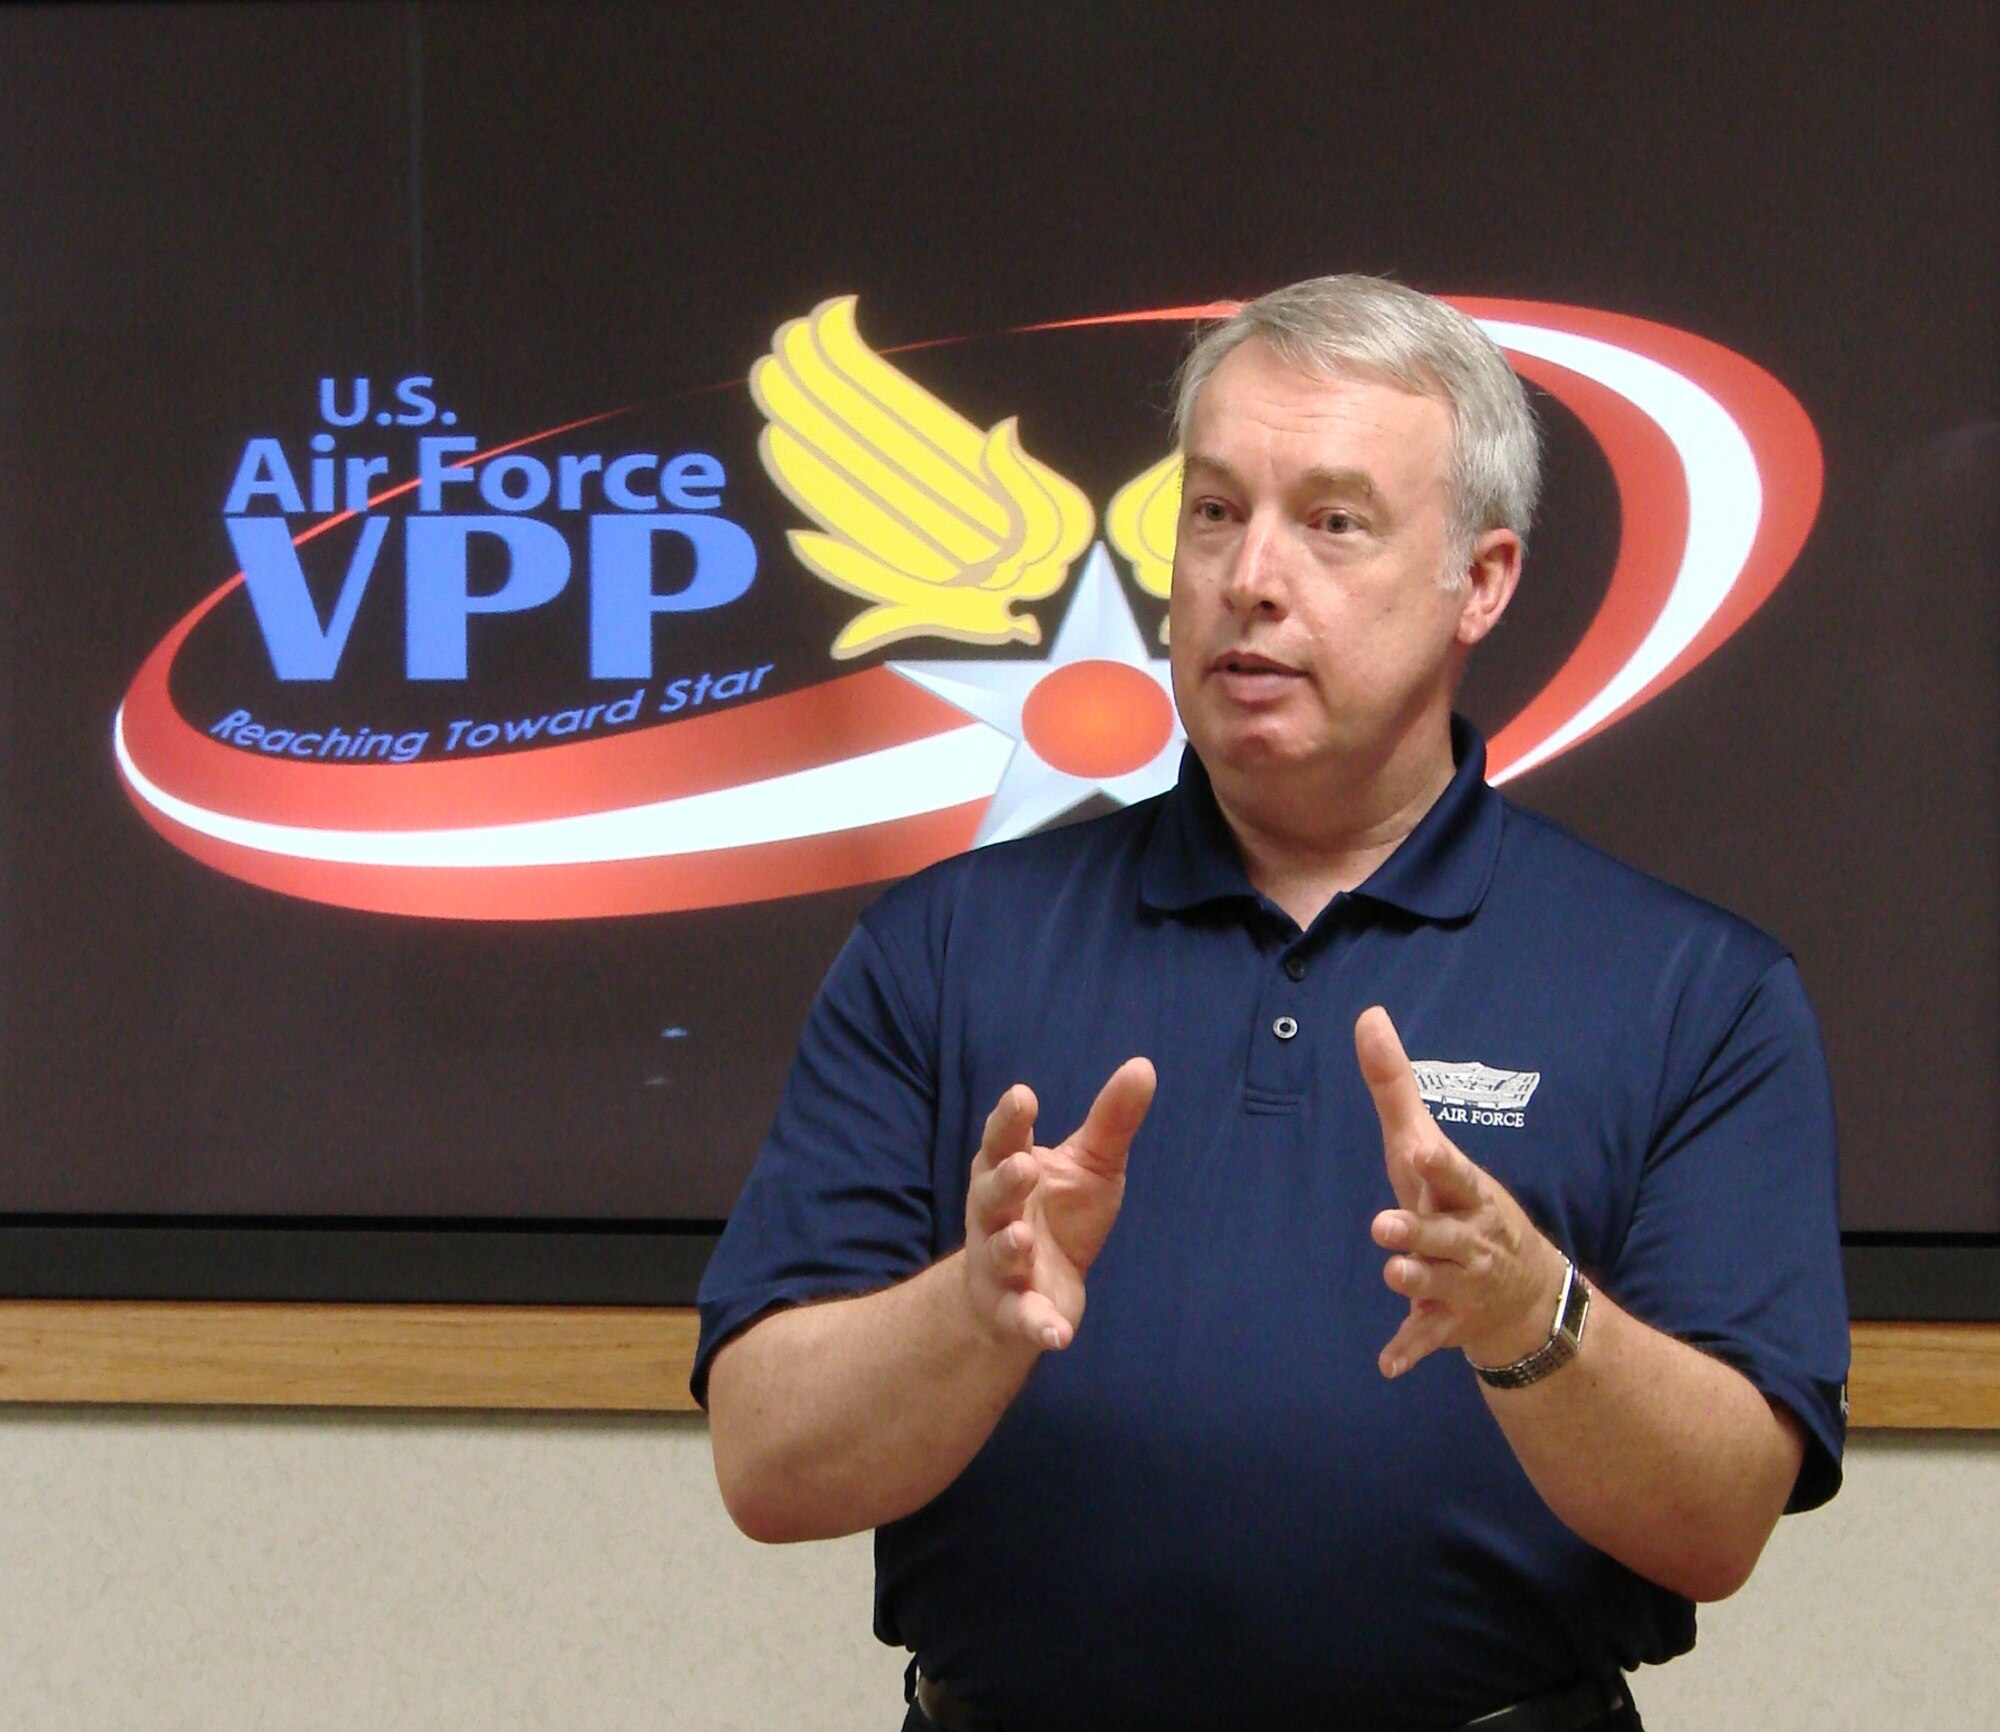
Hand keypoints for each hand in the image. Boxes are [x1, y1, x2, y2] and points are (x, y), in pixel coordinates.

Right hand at [962, 1058, 1155, 1352]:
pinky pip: (1021, 1319)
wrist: (1031, 1289)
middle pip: (990, 1195)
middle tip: (1023, 1166)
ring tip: (1023, 1238)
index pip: (1003, 1141)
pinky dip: (1036, 1326)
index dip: (1009, 1120)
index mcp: (1007, 1171)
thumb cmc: (1058, 1213)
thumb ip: (1110, 1120)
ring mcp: (1000, 1265)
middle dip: (1004, 1181)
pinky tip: (1056, 1336)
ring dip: (1008, 1247)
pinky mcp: (1015, 1311)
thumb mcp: (1090, 1165)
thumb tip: (1143, 1065)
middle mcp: (994, 1216)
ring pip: (999, 1255)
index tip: (1023, 1096)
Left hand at [1355, 1007, 1568, 1378]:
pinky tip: (1388, 1366)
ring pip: (1434, 1284)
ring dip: (1414, 1281)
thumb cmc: (1458, 1203)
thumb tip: (1366, 1015)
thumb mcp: (1428, 1148)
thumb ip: (1395, 1086)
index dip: (1437, 1164)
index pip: (1453, 1173)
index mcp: (1464, 1193)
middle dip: (1419, 1231)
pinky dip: (1409, 1351)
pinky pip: (1427, 1338)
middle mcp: (1467, 1238)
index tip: (1418, 1148)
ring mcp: (1461, 1284)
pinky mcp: (1448, 1323)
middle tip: (1384, 1225)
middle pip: (1443, 1234)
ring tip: (1392, 1272)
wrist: (1525, 1292)